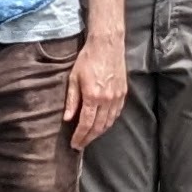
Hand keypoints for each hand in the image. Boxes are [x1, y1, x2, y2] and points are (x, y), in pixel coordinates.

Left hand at [66, 33, 126, 149]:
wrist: (107, 45)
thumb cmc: (87, 59)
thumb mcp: (74, 78)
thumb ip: (72, 100)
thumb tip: (68, 119)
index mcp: (93, 96)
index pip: (86, 124)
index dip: (80, 136)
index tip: (74, 144)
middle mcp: (107, 100)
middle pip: (98, 127)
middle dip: (89, 138)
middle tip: (81, 145)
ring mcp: (117, 97)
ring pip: (109, 122)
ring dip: (99, 132)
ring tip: (90, 137)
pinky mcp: (123, 93)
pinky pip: (116, 113)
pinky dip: (109, 122)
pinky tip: (103, 124)